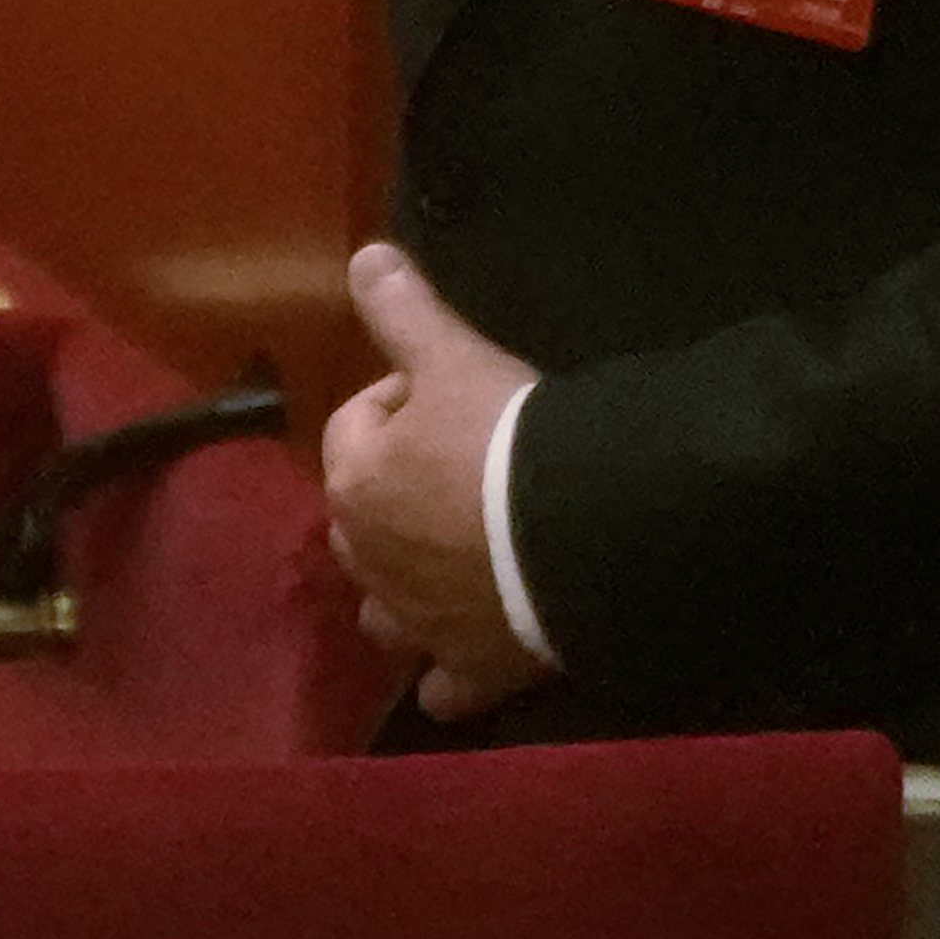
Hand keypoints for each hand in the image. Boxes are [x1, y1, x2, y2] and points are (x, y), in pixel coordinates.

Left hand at [318, 242, 552, 723]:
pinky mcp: (469, 668)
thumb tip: (363, 255)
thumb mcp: (458, 358)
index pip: (358, 423)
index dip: (405, 397)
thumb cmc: (509, 440)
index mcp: (356, 481)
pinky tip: (473, 651)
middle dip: (398, 493)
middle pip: (365, 517)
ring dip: (405, 587)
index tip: (460, 390)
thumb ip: (405, 311)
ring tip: (456, 560)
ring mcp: (416, 623)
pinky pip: (443, 683)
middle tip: (469, 467)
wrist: (583, 534)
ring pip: (384, 608)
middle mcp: (368, 561)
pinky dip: (450, 669)